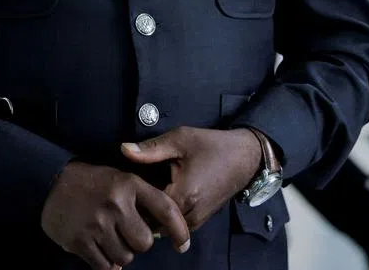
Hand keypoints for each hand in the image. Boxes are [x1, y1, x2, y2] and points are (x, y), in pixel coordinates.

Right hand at [40, 162, 189, 269]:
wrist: (51, 181)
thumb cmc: (93, 183)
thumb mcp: (120, 179)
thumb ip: (143, 200)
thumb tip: (162, 235)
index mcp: (129, 184)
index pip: (165, 209)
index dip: (179, 230)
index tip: (183, 245)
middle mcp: (115, 203)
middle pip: (144, 243)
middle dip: (138, 243)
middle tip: (126, 234)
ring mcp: (96, 223)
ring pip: (125, 257)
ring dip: (120, 254)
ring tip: (108, 238)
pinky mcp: (79, 240)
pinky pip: (104, 266)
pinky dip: (104, 262)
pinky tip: (98, 248)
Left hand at [121, 127, 261, 230]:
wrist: (245, 156)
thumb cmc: (212, 145)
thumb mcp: (180, 139)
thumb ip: (151, 148)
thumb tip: (124, 150)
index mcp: (184, 194)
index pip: (147, 211)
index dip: (134, 201)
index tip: (127, 188)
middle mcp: (192, 213)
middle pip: (155, 223)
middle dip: (142, 211)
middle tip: (132, 193)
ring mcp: (198, 219)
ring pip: (166, 229)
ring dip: (154, 217)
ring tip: (145, 197)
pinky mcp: (202, 219)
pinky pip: (178, 227)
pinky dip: (166, 218)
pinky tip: (160, 200)